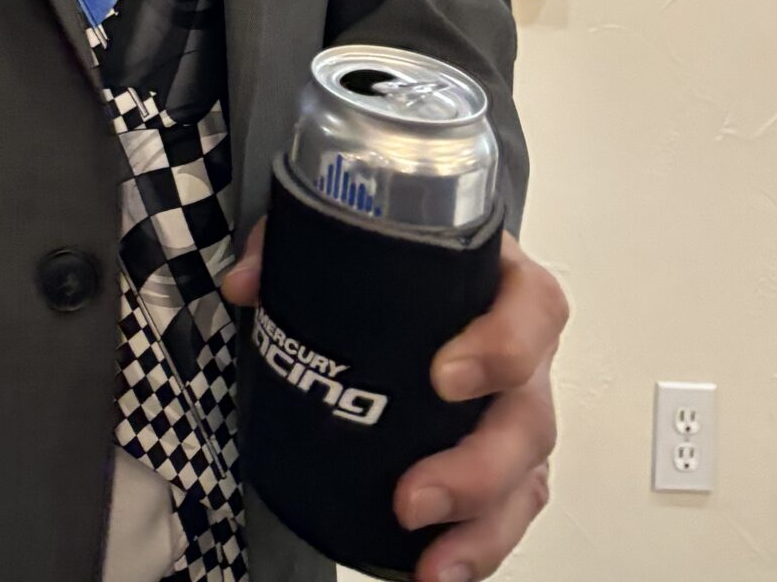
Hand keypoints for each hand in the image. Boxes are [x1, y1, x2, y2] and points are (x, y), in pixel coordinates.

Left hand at [221, 224, 566, 581]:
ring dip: (481, 529)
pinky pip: (507, 509)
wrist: (422, 265)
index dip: (503, 345)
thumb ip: (293, 243)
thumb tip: (244, 284)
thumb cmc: (403, 252)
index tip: (443, 376)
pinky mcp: (502, 459)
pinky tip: (438, 571)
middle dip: (477, 470)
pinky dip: (477, 545)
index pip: (532, 311)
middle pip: (529, 418)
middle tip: (413, 496)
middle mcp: (524, 356)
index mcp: (504, 285)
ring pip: (527, 478)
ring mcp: (516, 412)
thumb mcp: (353, 228)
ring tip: (432, 565)